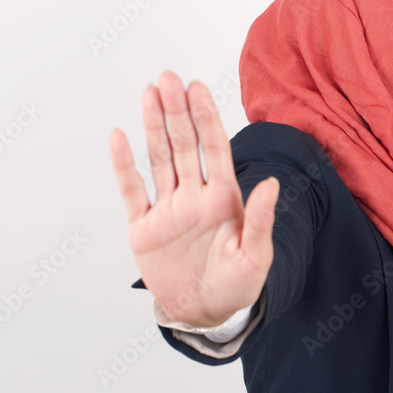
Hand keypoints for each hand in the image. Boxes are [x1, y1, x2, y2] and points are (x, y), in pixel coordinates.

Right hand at [109, 71, 279, 327]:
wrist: (205, 314)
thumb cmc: (237, 285)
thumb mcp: (256, 257)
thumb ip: (260, 220)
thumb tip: (273, 184)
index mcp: (223, 198)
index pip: (214, 148)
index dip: (206, 117)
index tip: (198, 88)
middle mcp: (194, 195)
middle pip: (184, 145)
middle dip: (177, 111)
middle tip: (168, 78)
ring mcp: (167, 209)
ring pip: (159, 159)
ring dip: (153, 127)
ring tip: (148, 93)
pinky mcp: (143, 227)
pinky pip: (132, 190)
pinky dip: (124, 165)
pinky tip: (119, 137)